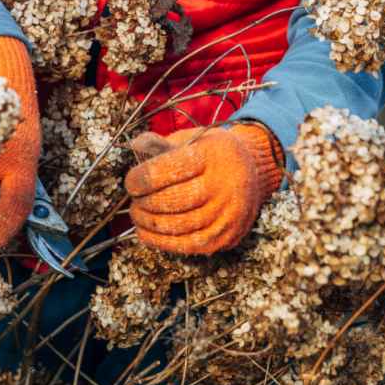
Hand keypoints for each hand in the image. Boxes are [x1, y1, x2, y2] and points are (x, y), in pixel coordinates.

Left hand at [125, 124, 283, 254]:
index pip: (168, 170)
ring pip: (178, 226)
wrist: (253, 173)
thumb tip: (136, 146)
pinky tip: (147, 233)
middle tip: (134, 200)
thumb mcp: (192, 139)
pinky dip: (161, 242)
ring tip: (138, 215)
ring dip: (149, 223)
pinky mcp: (227, 236)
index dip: (141, 179)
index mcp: (214, 156)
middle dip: (144, 203)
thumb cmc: (212, 155)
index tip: (131, 182)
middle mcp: (225, 186)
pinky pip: (188, 245)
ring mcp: (228, 214)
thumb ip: (162, 144)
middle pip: (172, 201)